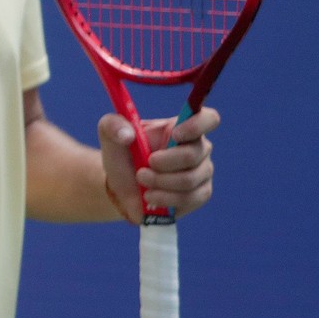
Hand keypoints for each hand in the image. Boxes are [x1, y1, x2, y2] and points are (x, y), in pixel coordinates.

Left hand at [99, 106, 219, 219]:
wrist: (121, 186)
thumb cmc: (122, 155)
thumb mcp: (109, 134)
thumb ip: (112, 125)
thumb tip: (127, 135)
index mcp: (182, 127)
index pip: (209, 119)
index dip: (197, 125)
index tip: (175, 134)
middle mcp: (198, 148)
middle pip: (193, 155)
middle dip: (163, 163)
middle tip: (142, 168)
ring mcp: (202, 172)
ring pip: (189, 180)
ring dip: (159, 182)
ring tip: (142, 180)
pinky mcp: (200, 194)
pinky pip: (189, 198)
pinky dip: (164, 198)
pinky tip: (149, 196)